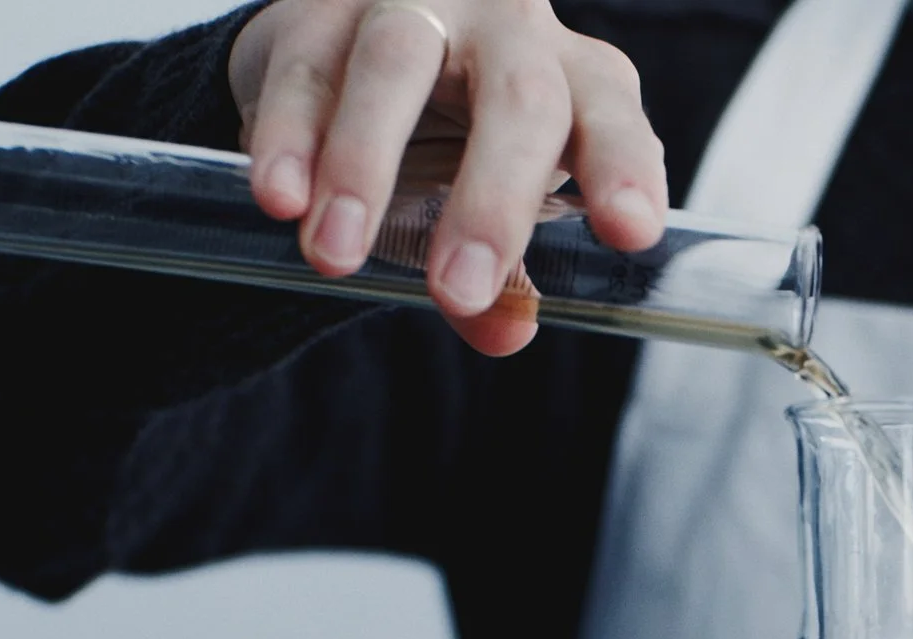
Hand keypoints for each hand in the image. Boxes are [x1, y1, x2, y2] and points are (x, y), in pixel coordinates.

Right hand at [228, 0, 668, 354]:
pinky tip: (280, 199)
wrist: (350, 55)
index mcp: (575, 79)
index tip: (631, 231)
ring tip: (337, 254)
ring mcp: (413, 5)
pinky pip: (305, 68)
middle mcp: (509, 27)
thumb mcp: (492, 208)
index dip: (624, 169)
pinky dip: (289, 137)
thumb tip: (505, 332)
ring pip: (396, 62)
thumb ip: (502, 274)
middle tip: (458, 291)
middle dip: (491, 200)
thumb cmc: (454, 141)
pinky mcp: (321, 11)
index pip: (612, 118)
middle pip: (518, 96)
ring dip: (364, 164)